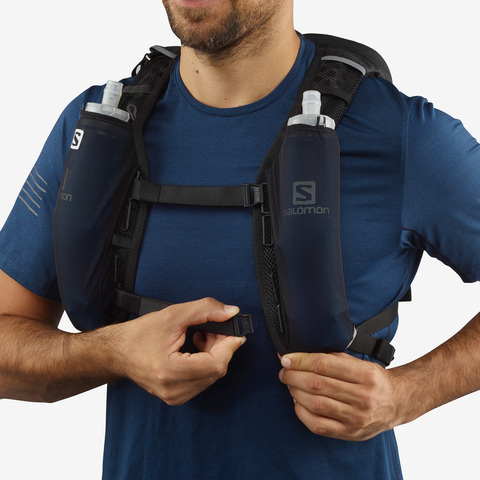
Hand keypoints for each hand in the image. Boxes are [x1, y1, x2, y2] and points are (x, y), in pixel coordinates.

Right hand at [113, 297, 245, 404]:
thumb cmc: (140, 334)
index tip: (234, 330)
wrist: (117, 352)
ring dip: (214, 354)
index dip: (229, 346)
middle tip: (213, 328)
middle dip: (221, 346)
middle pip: (216, 370)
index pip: (216, 365)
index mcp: (170, 371)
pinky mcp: (176, 397)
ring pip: (212, 376)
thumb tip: (231, 313)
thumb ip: (205, 310)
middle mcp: (174, 390)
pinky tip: (196, 348)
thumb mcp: (173, 314)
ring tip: (200, 336)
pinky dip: (206, 362)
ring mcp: (175, 397)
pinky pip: (203, 380)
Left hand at [279, 352, 405, 440]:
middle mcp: (363, 397)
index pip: (323, 365)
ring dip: (295, 392)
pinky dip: (302, 412)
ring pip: (315, 404)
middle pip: (316, 384)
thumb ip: (331, 358)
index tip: (286, 359)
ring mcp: (356, 418)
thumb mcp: (357, 362)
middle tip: (284, 371)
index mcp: (365, 374)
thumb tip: (297, 356)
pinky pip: (318, 425)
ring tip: (290, 384)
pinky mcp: (350, 433)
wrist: (397, 402)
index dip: (300, 361)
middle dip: (294, 376)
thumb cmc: (373, 379)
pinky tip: (298, 402)